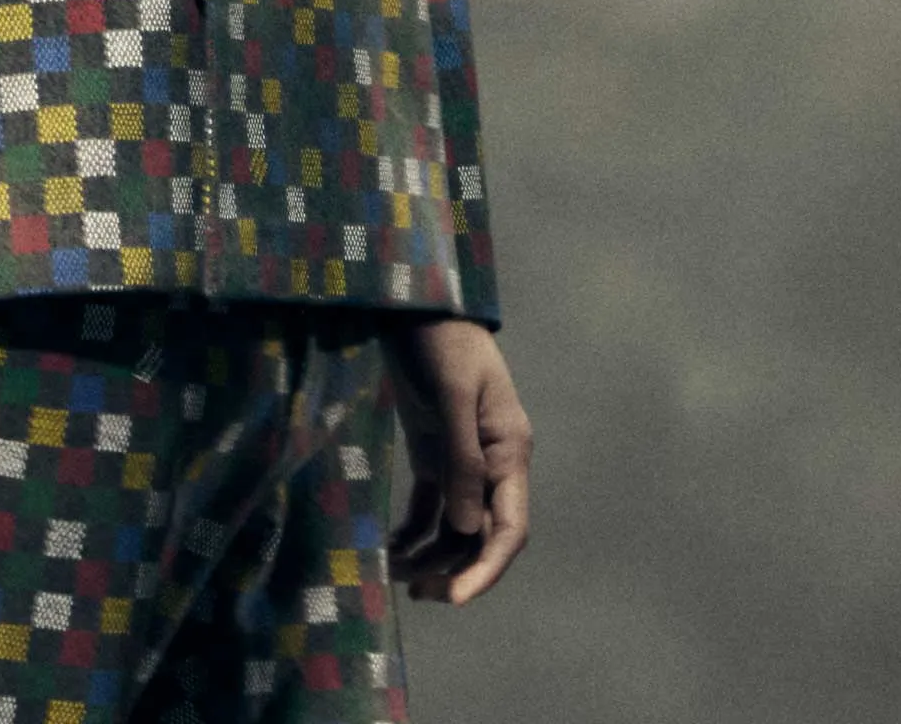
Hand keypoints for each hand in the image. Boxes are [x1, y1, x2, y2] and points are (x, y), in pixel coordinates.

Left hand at [380, 314, 531, 606]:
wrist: (415, 302)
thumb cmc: (440, 339)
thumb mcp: (452, 394)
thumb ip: (461, 458)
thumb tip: (468, 529)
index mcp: (509, 450)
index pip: (508, 527)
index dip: (485, 568)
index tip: (453, 598)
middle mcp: (492, 462)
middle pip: (481, 535)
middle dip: (453, 568)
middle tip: (415, 593)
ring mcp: (463, 457)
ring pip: (456, 526)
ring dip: (431, 554)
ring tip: (394, 574)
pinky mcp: (434, 450)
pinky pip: (431, 506)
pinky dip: (414, 531)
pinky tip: (392, 549)